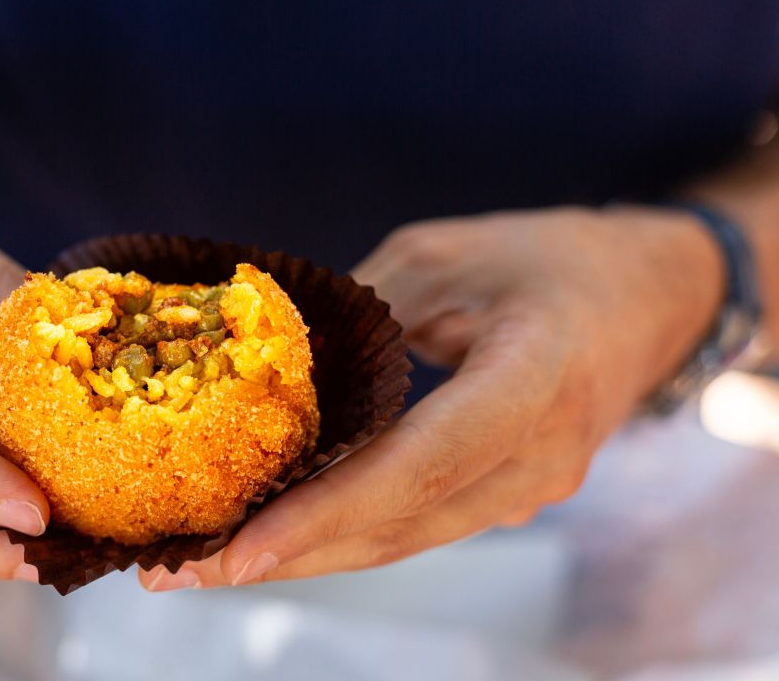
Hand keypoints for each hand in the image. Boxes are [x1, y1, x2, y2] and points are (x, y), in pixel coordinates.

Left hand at [141, 206, 722, 589]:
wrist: (650, 295)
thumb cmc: (547, 258)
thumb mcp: (445, 256)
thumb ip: (360, 315)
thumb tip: (262, 367)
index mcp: (535, 379)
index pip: (422, 463)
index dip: (329, 511)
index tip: (242, 548)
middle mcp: (538, 457)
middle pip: (400, 526)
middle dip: (288, 553)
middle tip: (179, 571)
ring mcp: (529, 489)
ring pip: (403, 540)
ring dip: (305, 555)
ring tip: (204, 565)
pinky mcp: (507, 495)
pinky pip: (416, 525)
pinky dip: (343, 533)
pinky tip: (275, 534)